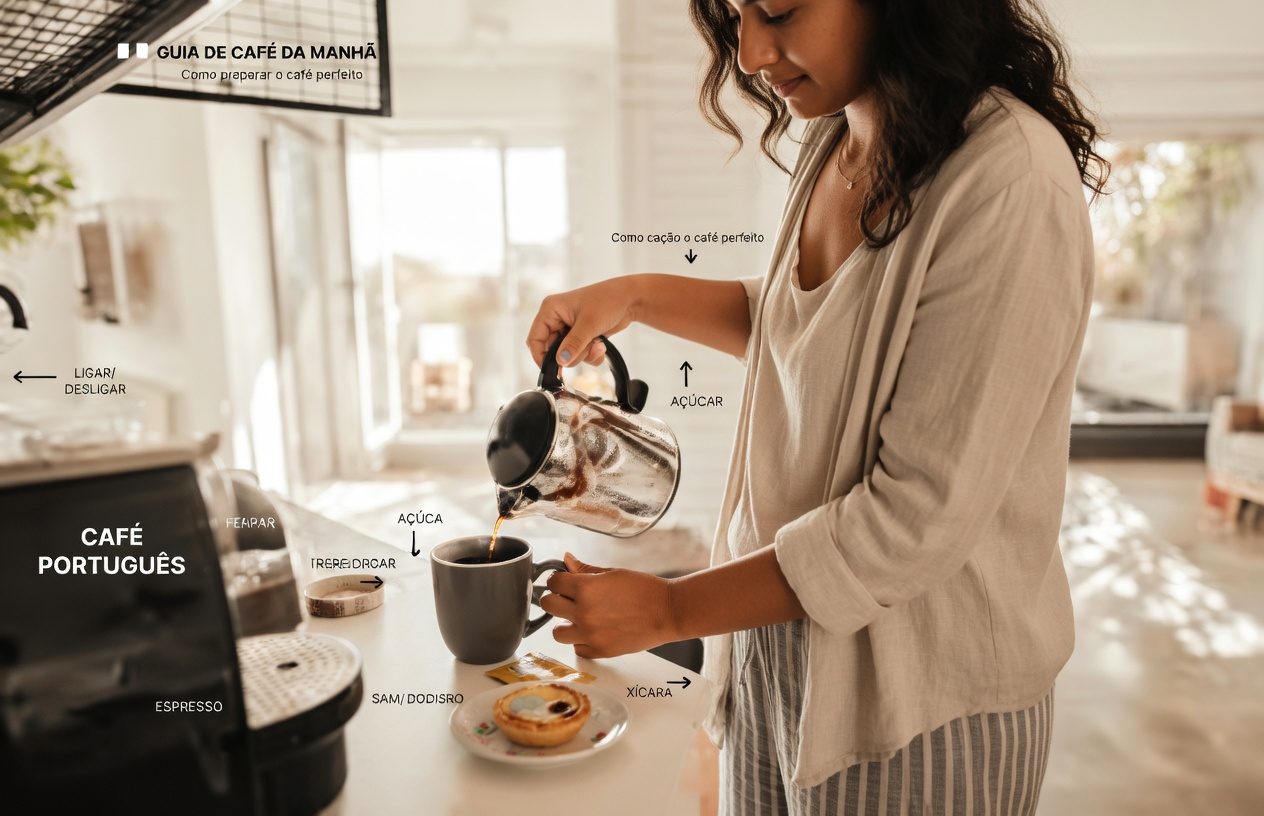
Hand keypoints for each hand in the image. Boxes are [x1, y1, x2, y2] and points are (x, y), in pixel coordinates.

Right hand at [526, 277, 641, 368]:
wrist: (630, 299)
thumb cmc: (608, 301)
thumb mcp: (589, 324)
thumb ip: (573, 344)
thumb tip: (560, 362)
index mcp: (551, 310)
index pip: (535, 339)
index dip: (541, 357)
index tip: (554, 370)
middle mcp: (557, 319)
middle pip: (552, 350)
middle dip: (571, 355)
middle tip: (588, 349)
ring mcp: (569, 328)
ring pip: (567, 354)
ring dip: (584, 354)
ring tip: (598, 344)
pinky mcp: (580, 335)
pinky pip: (579, 353)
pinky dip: (590, 354)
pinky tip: (602, 345)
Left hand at [540, 553, 678, 658]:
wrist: (668, 612)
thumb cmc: (644, 589)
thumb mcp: (612, 573)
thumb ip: (585, 569)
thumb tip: (565, 560)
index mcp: (586, 588)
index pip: (553, 582)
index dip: (559, 580)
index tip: (565, 582)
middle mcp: (584, 612)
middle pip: (548, 605)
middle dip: (556, 599)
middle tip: (569, 599)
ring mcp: (590, 634)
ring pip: (557, 632)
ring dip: (565, 623)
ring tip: (580, 618)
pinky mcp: (600, 651)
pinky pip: (576, 648)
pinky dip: (582, 640)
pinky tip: (594, 631)